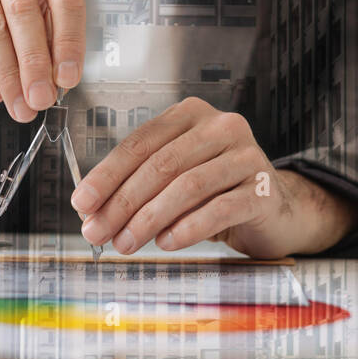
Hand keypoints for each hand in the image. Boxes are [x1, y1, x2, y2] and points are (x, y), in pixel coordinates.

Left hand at [70, 97, 357, 258]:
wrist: (275, 210)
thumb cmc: (216, 192)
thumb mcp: (176, 179)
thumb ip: (140, 183)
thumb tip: (92, 209)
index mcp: (193, 115)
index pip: (141, 141)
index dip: (107, 173)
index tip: (82, 203)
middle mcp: (222, 126)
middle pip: (162, 164)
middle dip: (122, 202)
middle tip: (97, 232)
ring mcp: (248, 155)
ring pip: (188, 186)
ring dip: (149, 218)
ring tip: (126, 243)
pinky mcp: (265, 188)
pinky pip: (220, 208)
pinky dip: (187, 228)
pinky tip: (167, 243)